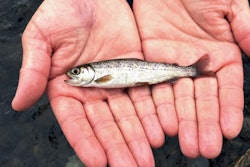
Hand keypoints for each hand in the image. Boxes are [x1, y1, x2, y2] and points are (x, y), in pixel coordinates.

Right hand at [12, 0, 163, 165]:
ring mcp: (115, 84)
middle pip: (106, 125)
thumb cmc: (63, 11)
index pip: (75, 122)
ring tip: (146, 158)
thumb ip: (33, 70)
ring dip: (137, 138)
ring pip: (127, 116)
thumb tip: (18, 102)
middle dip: (118, 147)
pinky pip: (144, 96)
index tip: (99, 162)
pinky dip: (151, 114)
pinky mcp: (134, 73)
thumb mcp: (41, 37)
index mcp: (66, 88)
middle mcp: (92, 91)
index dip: (86, 142)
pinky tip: (158, 131)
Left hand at [133, 0, 249, 157]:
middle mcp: (197, 67)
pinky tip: (164, 124)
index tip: (228, 130)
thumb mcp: (230, 5)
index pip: (226, 89)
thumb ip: (246, 28)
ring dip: (182, 122)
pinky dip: (159, 107)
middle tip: (203, 147)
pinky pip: (155, 88)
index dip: (227, 110)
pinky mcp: (151, 65)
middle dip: (202, 124)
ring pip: (178, 100)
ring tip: (185, 143)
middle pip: (201, 101)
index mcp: (221, 56)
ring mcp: (173, 67)